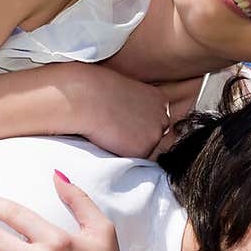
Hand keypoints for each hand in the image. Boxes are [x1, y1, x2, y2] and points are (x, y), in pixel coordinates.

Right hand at [62, 64, 201, 158]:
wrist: (86, 99)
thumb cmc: (99, 91)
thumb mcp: (128, 92)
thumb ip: (139, 107)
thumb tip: (136, 121)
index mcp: (160, 100)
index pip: (156, 120)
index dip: (139, 124)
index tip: (123, 120)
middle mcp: (163, 117)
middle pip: (155, 136)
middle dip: (140, 136)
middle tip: (118, 129)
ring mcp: (156, 134)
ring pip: (146, 149)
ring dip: (131, 146)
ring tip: (112, 132)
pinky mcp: (144, 150)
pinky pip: (135, 159)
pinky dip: (123, 154)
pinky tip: (111, 139)